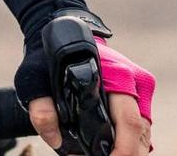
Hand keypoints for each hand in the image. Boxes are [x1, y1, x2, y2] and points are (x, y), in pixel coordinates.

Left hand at [17, 29, 153, 154]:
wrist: (62, 32)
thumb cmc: (52, 55)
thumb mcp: (35, 77)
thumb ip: (41, 108)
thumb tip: (55, 140)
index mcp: (118, 75)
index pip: (130, 121)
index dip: (123, 149)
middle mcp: (136, 84)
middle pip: (140, 133)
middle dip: (123, 154)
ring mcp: (139, 92)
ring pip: (141, 134)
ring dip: (124, 150)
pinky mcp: (137, 99)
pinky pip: (137, 129)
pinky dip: (125, 144)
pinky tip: (105, 150)